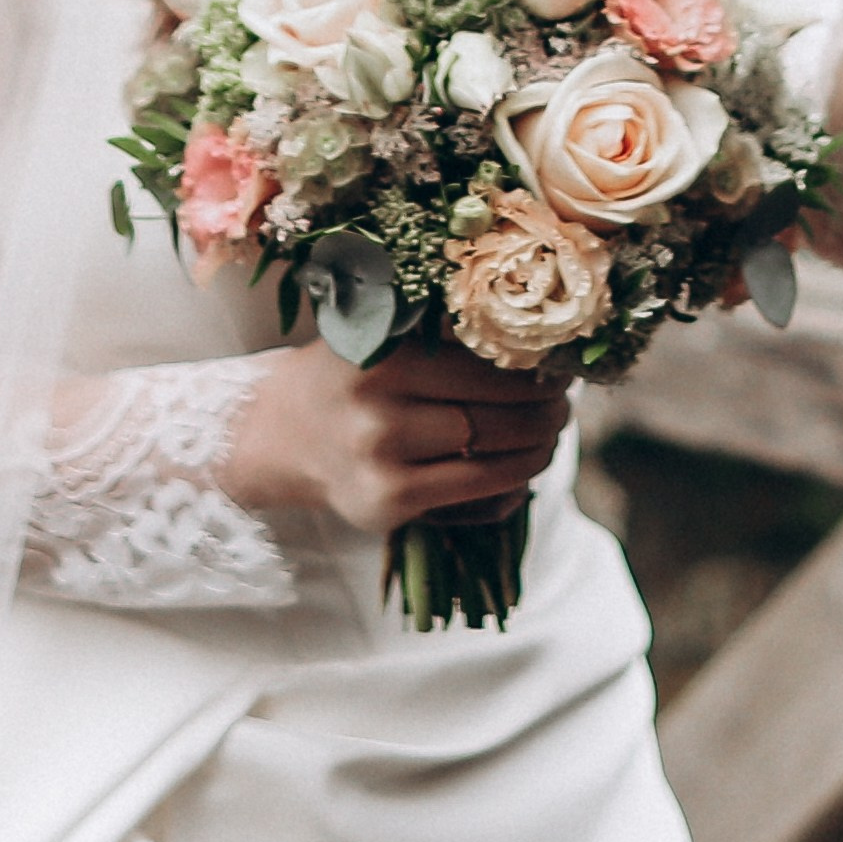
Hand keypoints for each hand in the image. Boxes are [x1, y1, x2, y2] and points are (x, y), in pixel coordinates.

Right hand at [223, 337, 568, 535]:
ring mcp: (381, 464)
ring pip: (493, 456)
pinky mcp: (386, 507)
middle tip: (563, 400)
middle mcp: (378, 409)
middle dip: (545, 408)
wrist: (279, 434)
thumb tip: (540, 344)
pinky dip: (512, 482)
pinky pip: (474, 497)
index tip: (559, 363)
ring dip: (538, 445)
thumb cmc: (349, 375)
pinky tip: (525, 467)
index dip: (535, 366)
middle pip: (496, 411)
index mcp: (383, 354)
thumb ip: (445, 334)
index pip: (485, 360)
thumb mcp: (382, 334)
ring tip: (551, 431)